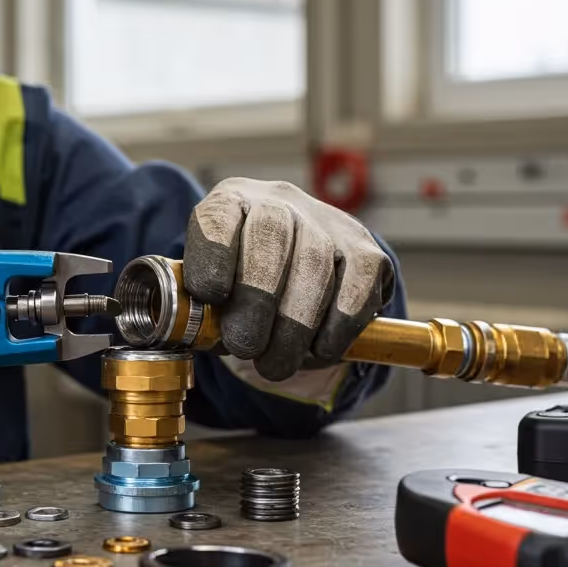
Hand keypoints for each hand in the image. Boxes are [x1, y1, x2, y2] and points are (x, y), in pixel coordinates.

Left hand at [183, 178, 394, 381]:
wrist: (294, 272)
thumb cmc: (240, 285)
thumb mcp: (209, 288)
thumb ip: (201, 307)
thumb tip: (202, 338)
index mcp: (230, 203)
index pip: (218, 217)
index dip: (213, 259)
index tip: (211, 297)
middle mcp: (279, 202)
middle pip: (271, 239)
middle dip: (256, 303)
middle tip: (245, 347)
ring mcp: (327, 222)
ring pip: (315, 266)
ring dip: (294, 327)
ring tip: (275, 364)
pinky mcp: (366, 250)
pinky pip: (357, 288)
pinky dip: (337, 328)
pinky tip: (318, 350)